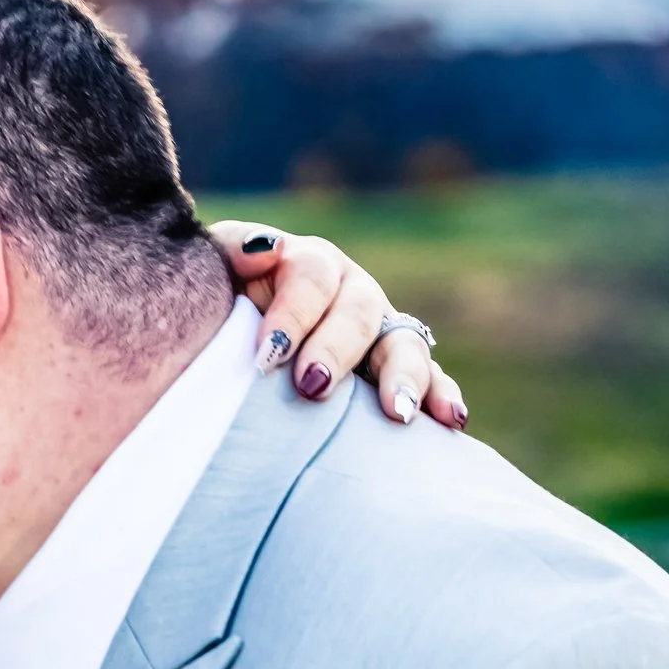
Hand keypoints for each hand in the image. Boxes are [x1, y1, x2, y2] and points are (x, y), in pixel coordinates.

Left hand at [208, 220, 466, 430]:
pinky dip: (442, 395)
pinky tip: (452, 419)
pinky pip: (430, 377)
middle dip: (336, 350)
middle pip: (358, 312)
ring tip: (397, 412)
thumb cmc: (219, 301)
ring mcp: (379, 329)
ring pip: (403, 344)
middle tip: (311, 386)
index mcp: (309, 263)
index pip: (311, 279)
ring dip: (404, 376)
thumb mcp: (216, 267)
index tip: (264, 358)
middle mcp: (352, 290)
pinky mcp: (394, 366)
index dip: (291, 316)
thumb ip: (232, 251)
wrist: (228, 332)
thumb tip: (267, 248)